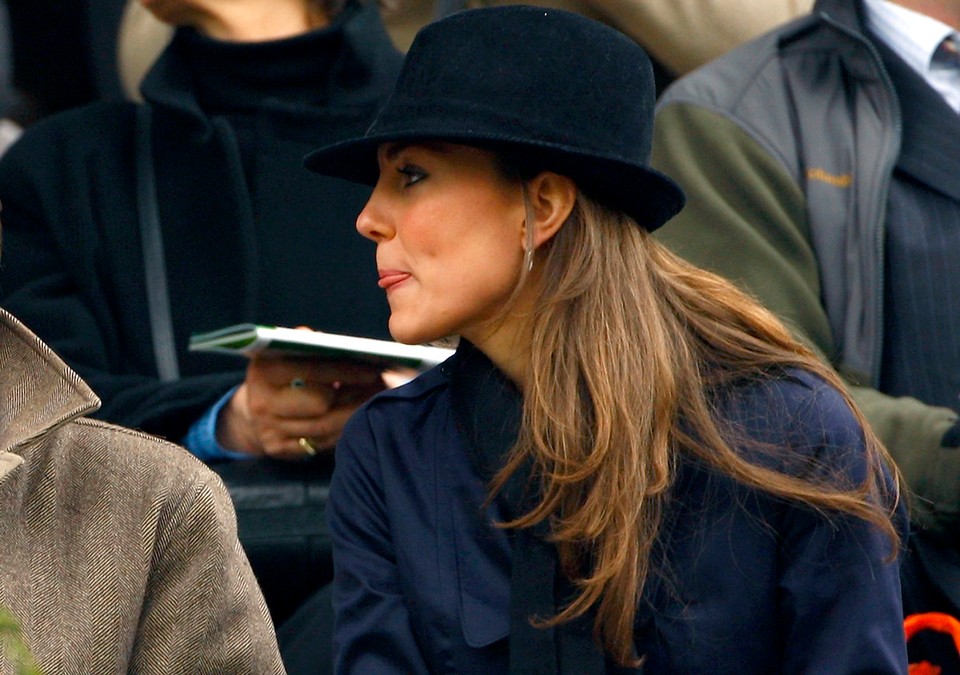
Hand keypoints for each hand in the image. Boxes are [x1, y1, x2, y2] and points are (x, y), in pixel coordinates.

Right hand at [217, 355, 384, 459]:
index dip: (345, 370)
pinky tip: (361, 416)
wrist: (251, 410)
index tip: (373, 368)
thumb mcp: (284, 352)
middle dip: (354, 394)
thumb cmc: (279, 374)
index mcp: (264, 372)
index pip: (310, 369)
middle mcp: (262, 403)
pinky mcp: (279, 449)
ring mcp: (269, 430)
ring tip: (377, 399)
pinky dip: (344, 429)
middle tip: (382, 385)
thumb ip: (306, 344)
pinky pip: (322, 442)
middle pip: (320, 403)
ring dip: (355, 412)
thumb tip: (335, 343)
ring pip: (324, 426)